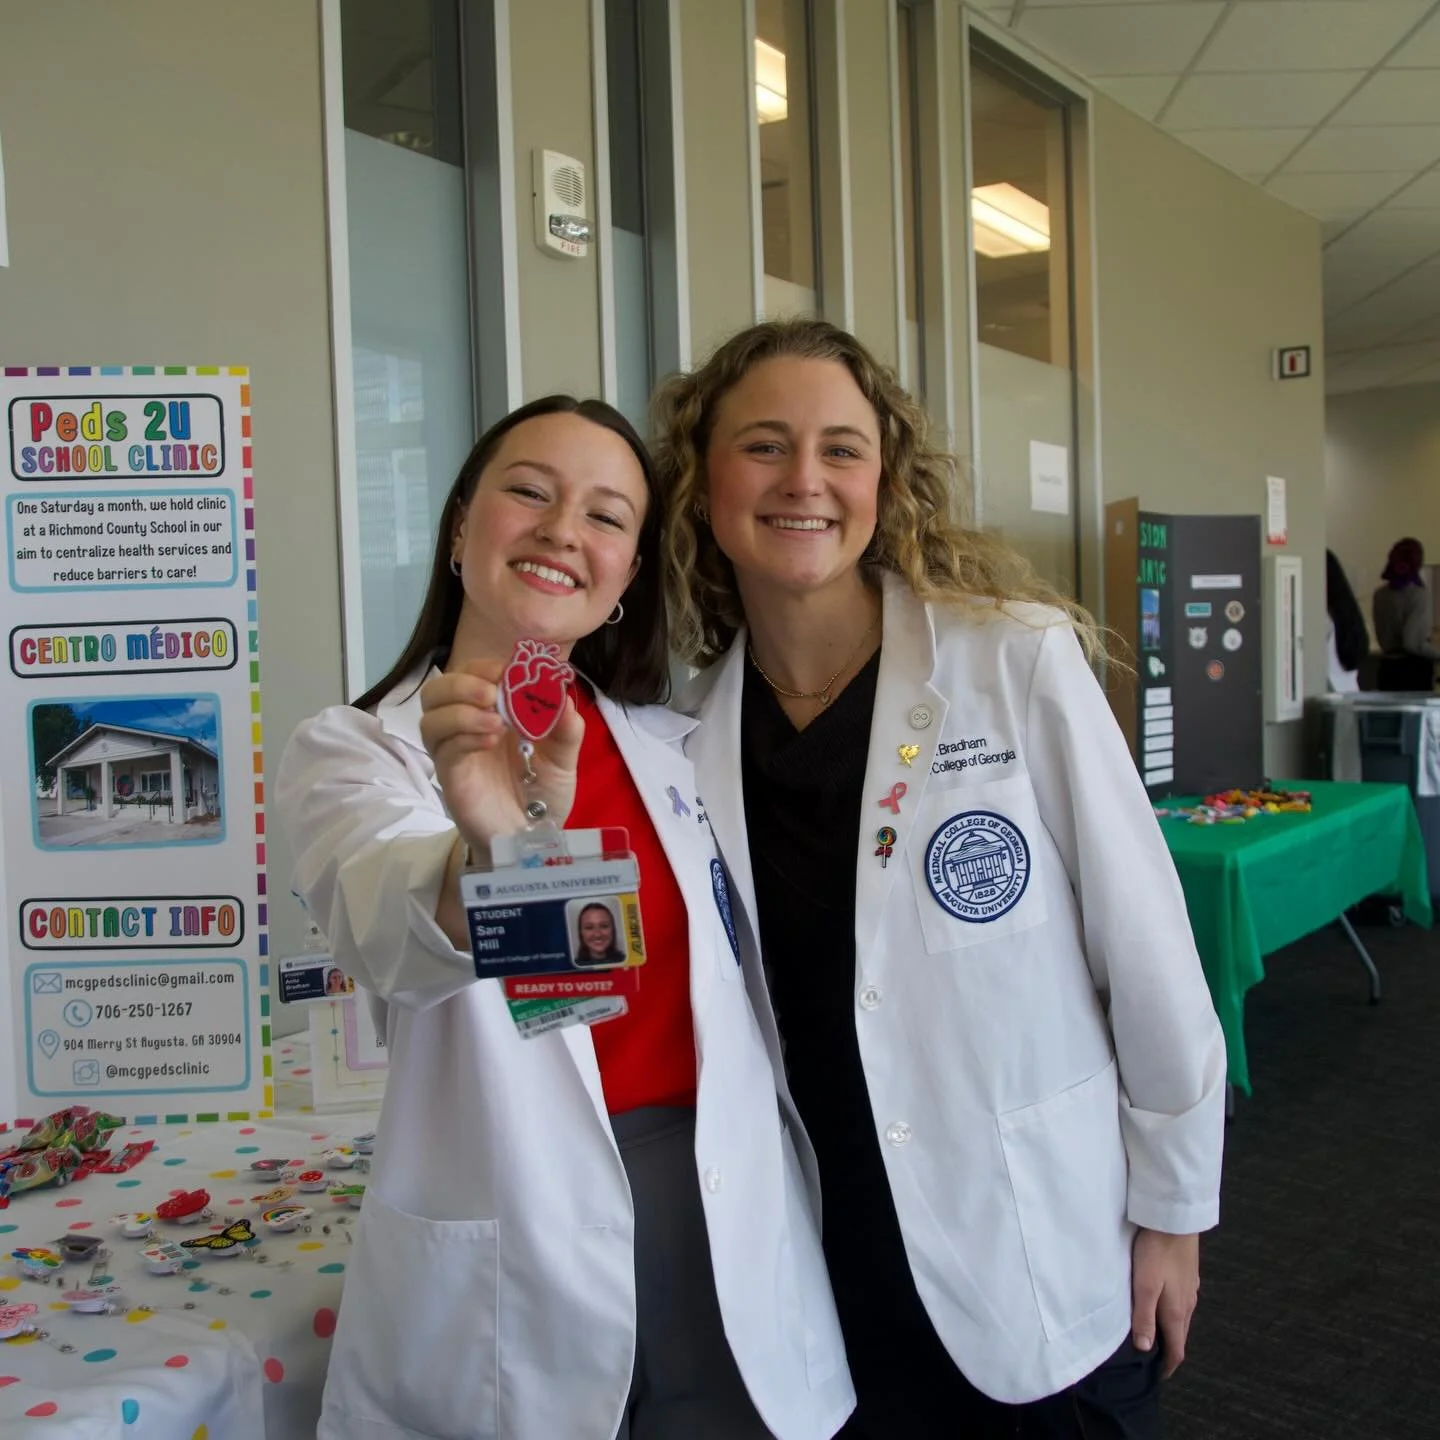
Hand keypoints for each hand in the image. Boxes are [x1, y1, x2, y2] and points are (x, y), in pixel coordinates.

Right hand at [418, 661, 582, 847]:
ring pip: (431, 718)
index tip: (509, 671)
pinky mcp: (451, 778)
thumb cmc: (542, 792)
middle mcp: (464, 727)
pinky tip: (490, 741)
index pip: (470, 674)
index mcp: (490, 712)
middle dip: (462, 683)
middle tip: (493, 693)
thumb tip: (563, 696)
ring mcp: (454, 753)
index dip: (484, 667)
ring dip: (460, 711)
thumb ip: (566, 728)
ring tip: (496, 721)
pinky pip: (444, 750)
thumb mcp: (563, 757)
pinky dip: (465, 738)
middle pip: (437, 690)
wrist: (533, 836)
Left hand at [1130, 1228, 1198, 1377]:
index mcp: (1177, 1312)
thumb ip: (1144, 1317)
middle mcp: (1188, 1305)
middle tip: (1154, 1358)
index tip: (1158, 1376)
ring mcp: (1191, 1289)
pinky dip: (1173, 1313)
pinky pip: (1183, 1302)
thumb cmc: (1156, 1253)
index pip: (1177, 1349)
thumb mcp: (1145, 1286)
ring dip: (1171, 1331)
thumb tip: (1145, 1348)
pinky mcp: (1189, 1275)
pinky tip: (1163, 1305)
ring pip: (1182, 1319)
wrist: (1175, 1221)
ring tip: (1155, 1334)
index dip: (1168, 1365)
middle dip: (1169, 1350)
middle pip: (1180, 1336)